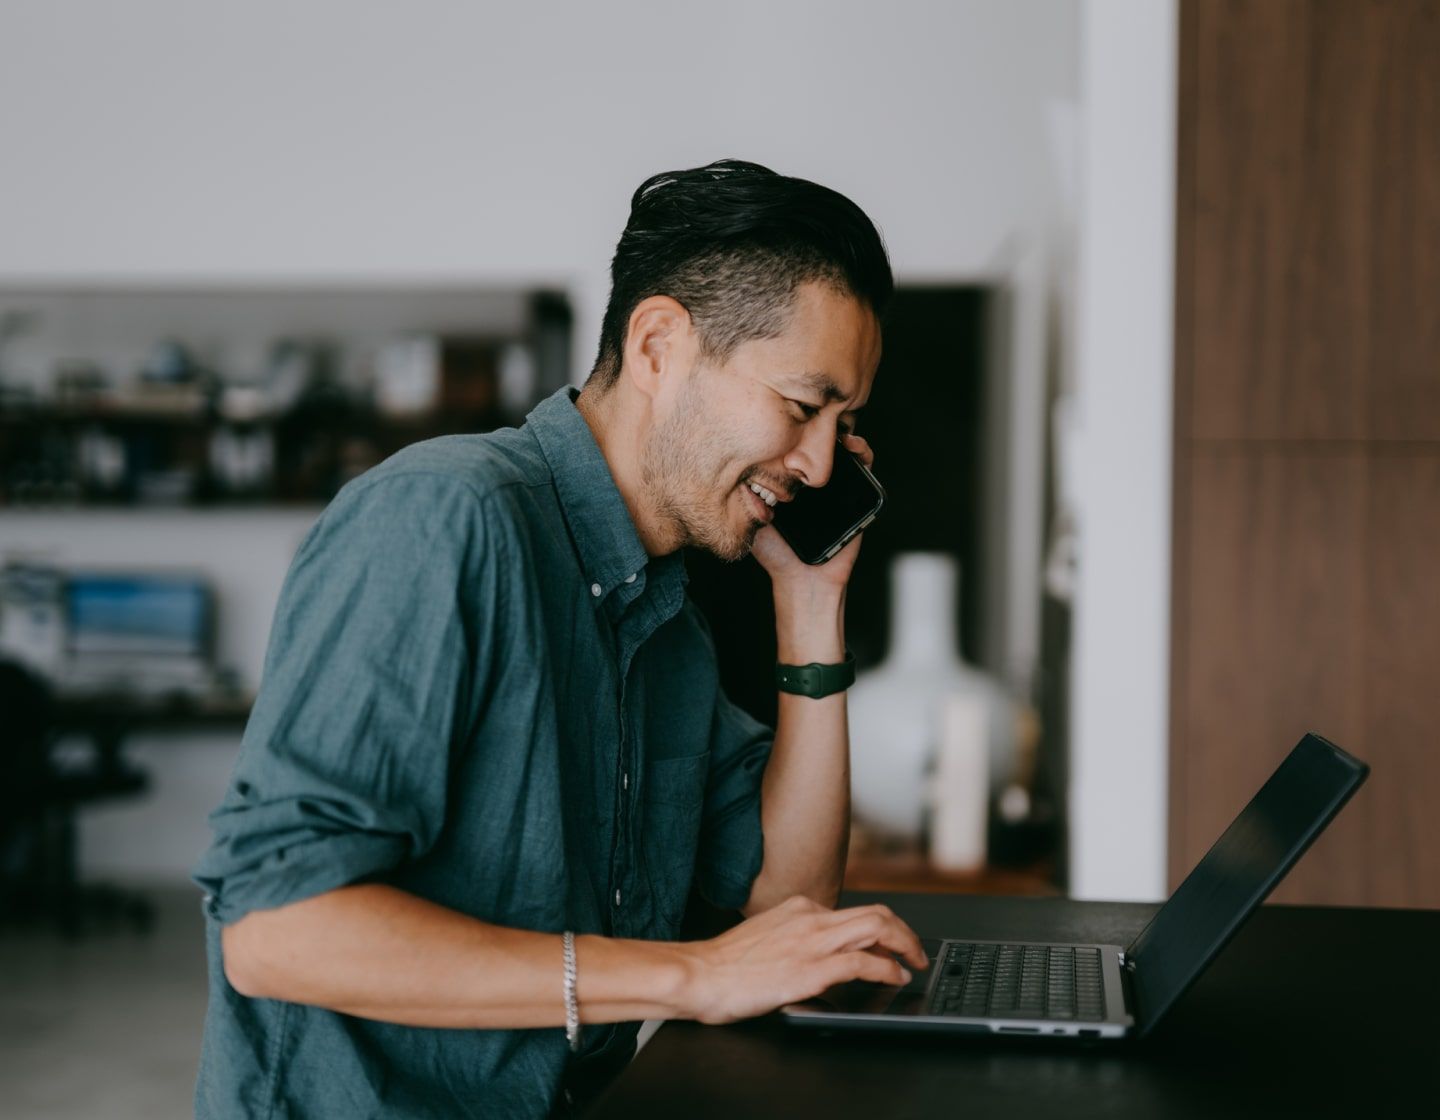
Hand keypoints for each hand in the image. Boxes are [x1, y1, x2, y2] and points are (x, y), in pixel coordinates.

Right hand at [679, 895, 928, 1024]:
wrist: (700, 974)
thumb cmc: (724, 963)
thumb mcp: (766, 935)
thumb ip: (796, 937)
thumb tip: (820, 953)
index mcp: (799, 907)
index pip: (853, 912)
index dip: (881, 929)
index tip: (890, 945)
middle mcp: (811, 918)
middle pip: (876, 913)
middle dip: (904, 931)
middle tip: (917, 950)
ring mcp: (813, 942)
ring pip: (878, 928)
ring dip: (906, 945)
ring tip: (916, 962)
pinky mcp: (812, 969)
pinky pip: (863, 962)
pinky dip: (887, 969)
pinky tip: (895, 977)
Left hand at [750, 432, 874, 592]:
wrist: (803, 580)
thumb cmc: (777, 553)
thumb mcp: (752, 517)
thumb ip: (745, 495)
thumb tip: (733, 463)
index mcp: (790, 480)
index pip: (793, 445)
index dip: (793, 428)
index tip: (786, 417)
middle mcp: (813, 480)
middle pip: (819, 443)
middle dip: (819, 424)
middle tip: (813, 417)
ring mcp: (837, 485)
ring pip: (843, 450)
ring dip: (842, 433)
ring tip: (835, 428)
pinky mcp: (859, 494)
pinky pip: (865, 467)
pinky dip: (863, 452)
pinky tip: (853, 447)